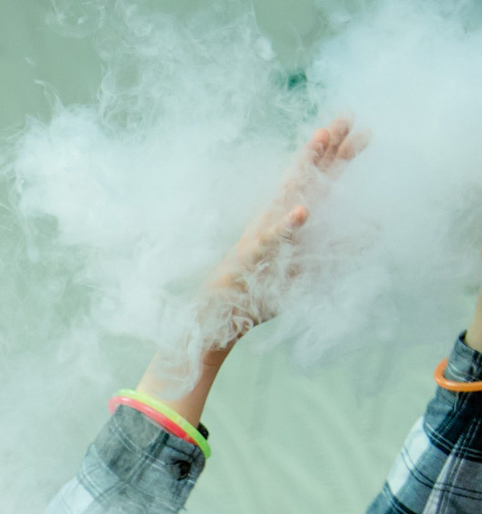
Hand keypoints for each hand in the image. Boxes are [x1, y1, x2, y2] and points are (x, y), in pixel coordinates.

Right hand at [208, 116, 366, 342]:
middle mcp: (280, 213)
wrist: (226, 305)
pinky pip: (274, 236)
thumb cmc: (267, 281)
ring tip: (320, 136)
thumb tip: (379, 227)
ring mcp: (268, 228)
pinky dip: (288, 224)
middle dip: (329, 144)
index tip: (361, 128)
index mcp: (293, 213)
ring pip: (290, 190)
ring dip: (305, 163)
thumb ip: (345, 244)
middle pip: (310, 173)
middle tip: (348, 115)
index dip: (339, 152)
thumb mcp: (314, 263)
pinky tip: (303, 211)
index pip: (320, 178)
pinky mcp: (257, 251)